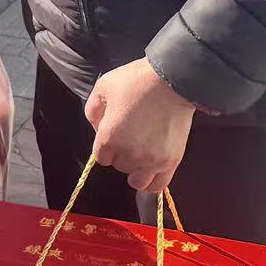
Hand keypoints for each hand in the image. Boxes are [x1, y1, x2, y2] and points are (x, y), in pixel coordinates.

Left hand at [87, 59, 195, 195]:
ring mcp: (151, 160)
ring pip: (137, 181)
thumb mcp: (104, 87)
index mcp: (109, 137)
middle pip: (119, 166)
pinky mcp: (171, 161)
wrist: (172, 80)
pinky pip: (158, 185)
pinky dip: (153, 181)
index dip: (106, 146)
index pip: (101, 157)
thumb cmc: (137, 81)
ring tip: (142, 154)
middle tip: (132, 136)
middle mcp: (129, 154)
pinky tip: (152, 170)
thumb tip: (97, 127)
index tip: (115, 134)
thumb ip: (93, 110)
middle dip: (122, 154)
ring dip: (136, 170)